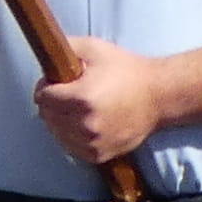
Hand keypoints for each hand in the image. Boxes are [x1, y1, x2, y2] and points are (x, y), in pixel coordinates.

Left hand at [33, 44, 170, 167]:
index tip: (57, 82)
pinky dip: (72, 136)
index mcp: (82, 98)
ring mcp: (92, 142)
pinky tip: (85, 123)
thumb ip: (66, 47)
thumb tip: (46, 55)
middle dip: (53, 103)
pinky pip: (71, 147)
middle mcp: (85, 124)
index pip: (43, 97)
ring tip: (79, 108)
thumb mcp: (96, 49)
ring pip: (57, 133)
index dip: (47, 86)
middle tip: (70, 94)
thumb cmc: (128, 71)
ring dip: (61, 120)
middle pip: (47, 116)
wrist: (159, 96)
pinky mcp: (98, 155)